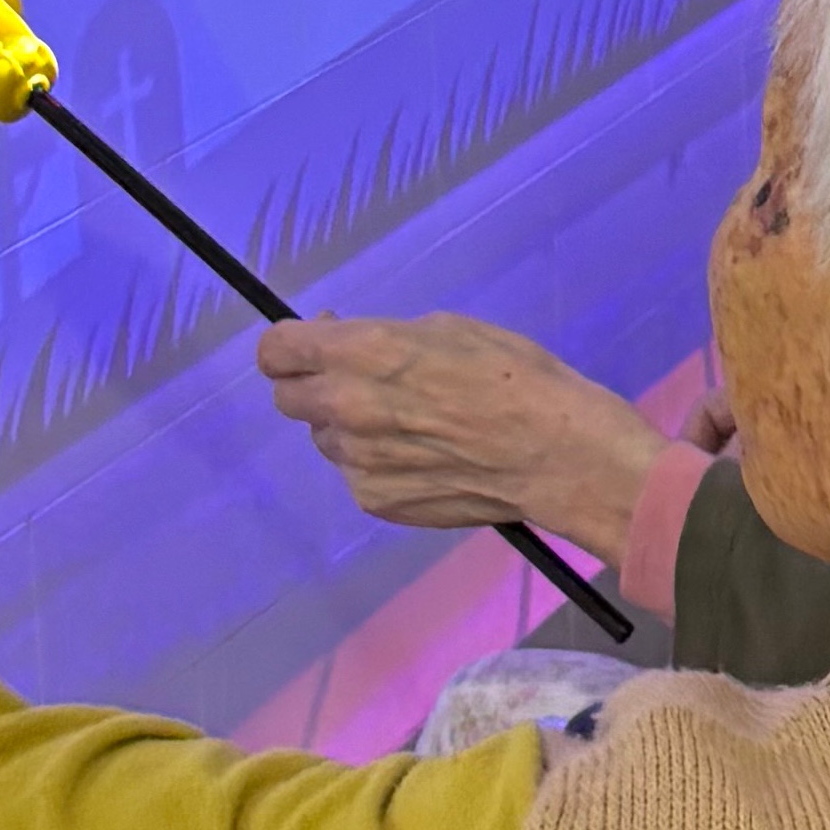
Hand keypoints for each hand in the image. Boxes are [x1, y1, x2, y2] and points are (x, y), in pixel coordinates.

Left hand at [254, 313, 666, 552]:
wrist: (555, 455)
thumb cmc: (514, 374)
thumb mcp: (447, 329)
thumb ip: (382, 339)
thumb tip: (346, 348)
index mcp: (362, 353)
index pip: (275, 351)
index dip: (290, 345)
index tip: (313, 344)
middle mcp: (345, 408)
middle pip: (287, 397)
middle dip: (313, 384)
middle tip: (359, 381)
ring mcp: (356, 462)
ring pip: (325, 437)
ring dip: (348, 426)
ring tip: (406, 424)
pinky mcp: (374, 501)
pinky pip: (355, 473)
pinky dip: (376, 462)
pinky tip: (423, 458)